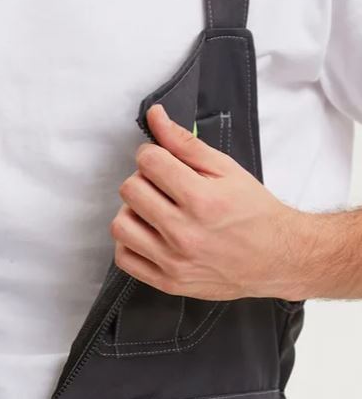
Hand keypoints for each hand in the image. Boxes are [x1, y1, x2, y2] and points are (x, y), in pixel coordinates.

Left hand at [111, 104, 307, 300]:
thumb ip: (185, 143)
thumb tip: (154, 117)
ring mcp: (174, 261)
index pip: (149, 162)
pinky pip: (124, 258)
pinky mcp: (168, 282)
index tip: (162, 162)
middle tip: (161, 186)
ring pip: (121, 225)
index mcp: (202, 200)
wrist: (277, 258)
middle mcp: (185, 233)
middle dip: (143, 180)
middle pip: (131, 190)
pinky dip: (130, 242)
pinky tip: (149, 234)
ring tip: (154, 211)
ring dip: (132, 211)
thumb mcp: (226, 170)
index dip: (152, 154)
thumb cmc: (254, 212)